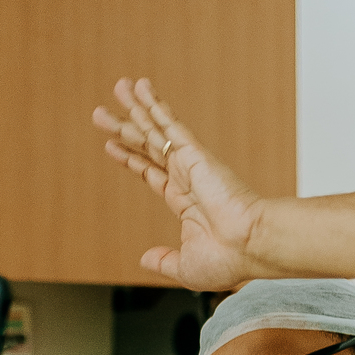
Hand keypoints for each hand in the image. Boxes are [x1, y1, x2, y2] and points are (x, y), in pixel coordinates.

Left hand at [93, 77, 267, 289]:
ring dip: (135, 109)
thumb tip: (146, 259)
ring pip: (155, 131)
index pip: (153, 174)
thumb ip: (165, 261)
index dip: (132, 159)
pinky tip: (141, 89)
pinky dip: (154, 105)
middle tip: (102, 112)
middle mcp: (188, 179)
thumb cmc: (230, 260)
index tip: (113, 145)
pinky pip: (170, 124)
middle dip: (126, 127)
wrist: (251, 245)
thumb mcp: (187, 267)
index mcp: (188, 204)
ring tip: (118, 87)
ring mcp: (191, 164)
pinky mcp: (195, 154)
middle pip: (149, 146)